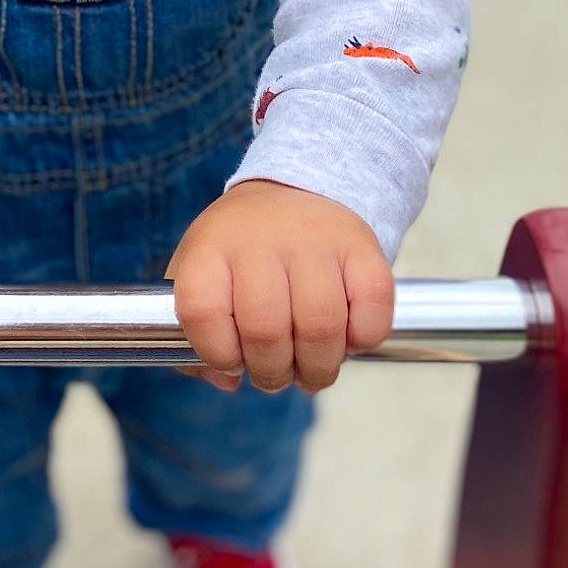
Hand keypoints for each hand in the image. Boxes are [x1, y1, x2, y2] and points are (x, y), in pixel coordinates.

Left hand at [165, 179, 393, 393]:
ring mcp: (315, 240)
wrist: (295, 188)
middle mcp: (261, 238)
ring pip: (320, 329)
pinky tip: (345, 335)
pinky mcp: (363, 248)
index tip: (231, 360)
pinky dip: (361, 342)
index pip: (202, 312)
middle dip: (272, 373)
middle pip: (265, 331)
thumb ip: (196, 333)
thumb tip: (224, 379)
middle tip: (276, 373)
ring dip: (317, 368)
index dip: (217, 353)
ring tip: (311, 367)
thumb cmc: (242, 251)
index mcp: (211, 247)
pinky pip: (370, 317)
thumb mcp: (202, 274)